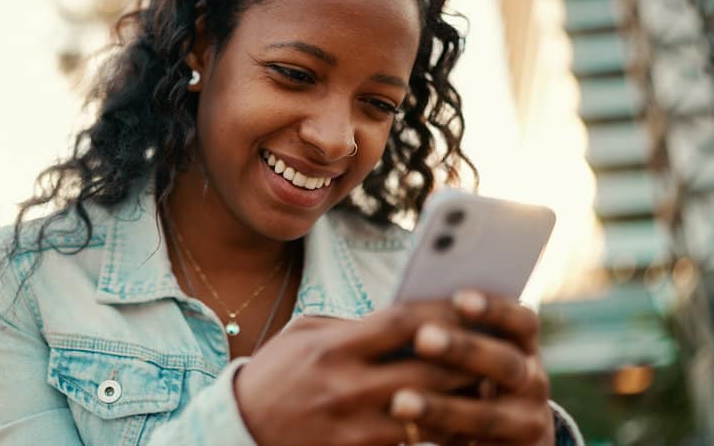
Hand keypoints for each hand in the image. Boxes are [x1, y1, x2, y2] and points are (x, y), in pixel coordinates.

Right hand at [233, 302, 477, 445]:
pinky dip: (435, 431)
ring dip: (461, 398)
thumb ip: (353, 326)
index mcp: (334, 348)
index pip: (403, 322)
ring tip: (485, 382)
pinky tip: (454, 419)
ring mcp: (354, 428)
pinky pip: (410, 445)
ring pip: (429, 413)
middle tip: (496, 343)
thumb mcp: (305, 335)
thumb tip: (404, 317)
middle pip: (428, 369)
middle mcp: (347, 388)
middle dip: (467, 355)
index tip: (471, 303)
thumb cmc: (275, 374)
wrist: (239, 431)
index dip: (443, 310)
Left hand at [389, 290, 554, 444]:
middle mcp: (533, 384)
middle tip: (423, 338)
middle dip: (465, 350)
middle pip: (506, 363)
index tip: (459, 298)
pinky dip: (442, 437)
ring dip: (442, 408)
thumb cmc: (466, 383)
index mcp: (522, 348)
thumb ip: (448, 335)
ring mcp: (527, 424)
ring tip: (400, 401)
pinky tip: (409, 431)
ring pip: (488, 416)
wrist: (497, 442)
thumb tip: (400, 311)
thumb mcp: (468, 360)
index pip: (522, 322)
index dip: (495, 309)